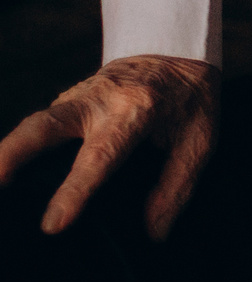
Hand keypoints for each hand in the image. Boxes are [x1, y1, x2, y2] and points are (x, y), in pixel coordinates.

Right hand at [0, 56, 219, 238]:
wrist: (177, 49)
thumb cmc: (192, 99)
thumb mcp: (201, 138)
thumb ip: (177, 186)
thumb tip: (154, 232)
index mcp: (138, 109)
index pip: (101, 155)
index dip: (75, 190)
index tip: (53, 224)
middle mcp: (100, 99)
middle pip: (45, 126)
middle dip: (12, 154)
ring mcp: (79, 94)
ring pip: (36, 122)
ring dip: (7, 150)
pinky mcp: (69, 98)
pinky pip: (43, 123)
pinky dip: (23, 146)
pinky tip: (10, 172)